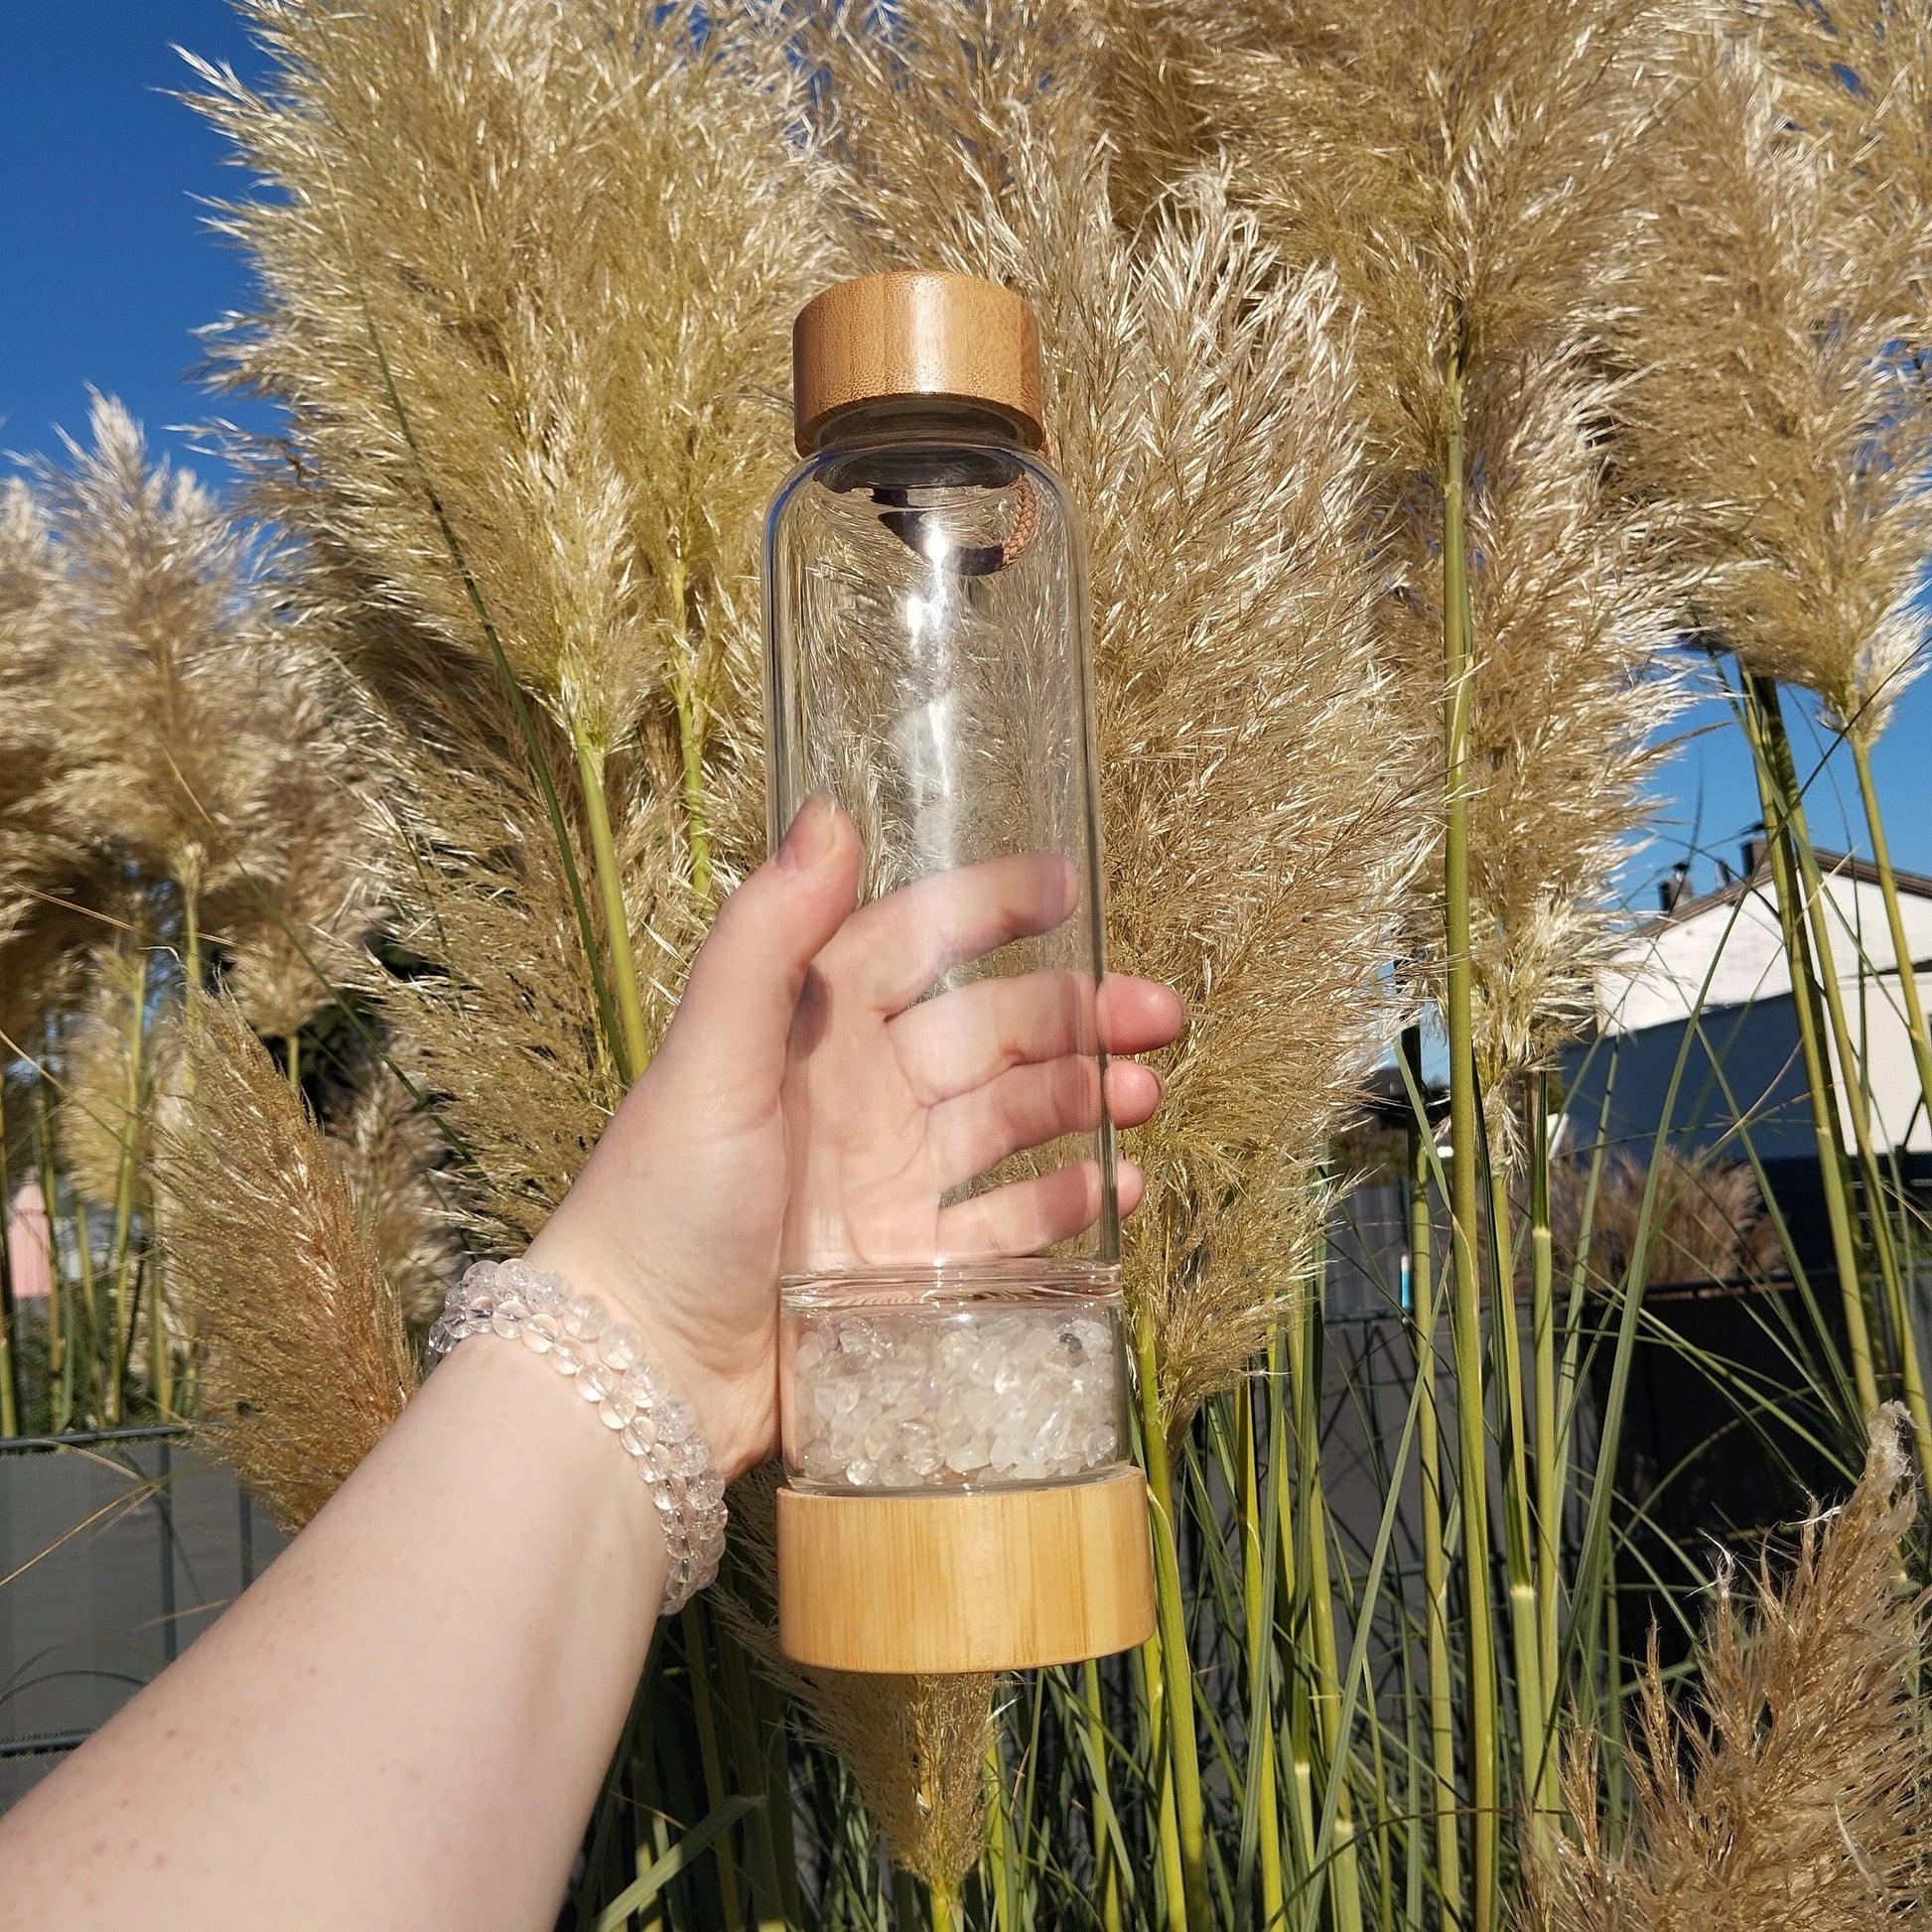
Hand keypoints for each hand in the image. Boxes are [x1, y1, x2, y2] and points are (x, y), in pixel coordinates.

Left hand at [525, 798, 1184, 1478]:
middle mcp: (861, 1097)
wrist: (640, 1369)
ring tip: (1144, 1097)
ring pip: (1011, 1122)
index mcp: (812, 1032)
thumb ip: (766, 941)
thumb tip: (827, 815)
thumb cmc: (662, 1202)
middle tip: (1159, 1012)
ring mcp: (890, 1184)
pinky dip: (1065, 1203)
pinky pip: (1005, 1225)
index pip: (914, 944)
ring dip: (1083, 1100)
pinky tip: (1119, 1189)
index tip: (1068, 884)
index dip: (986, 909)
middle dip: (1075, 1013)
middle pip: (989, 1035)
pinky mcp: (910, 1267)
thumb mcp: (709, 1059)